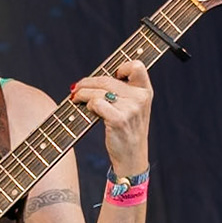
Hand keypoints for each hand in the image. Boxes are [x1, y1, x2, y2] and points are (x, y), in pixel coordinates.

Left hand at [72, 59, 153, 176]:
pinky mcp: (119, 120)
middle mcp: (140, 98)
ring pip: (99, 91)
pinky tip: (88, 109)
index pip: (136, 66)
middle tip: (76, 88)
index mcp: (145, 91)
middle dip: (87, 83)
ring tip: (76, 98)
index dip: (121, 67)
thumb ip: (122, 91)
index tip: (110, 75)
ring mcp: (130, 109)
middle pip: (107, 80)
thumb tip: (91, 79)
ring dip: (82, 94)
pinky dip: (88, 105)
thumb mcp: (133, 107)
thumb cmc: (127, 130)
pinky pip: (96, 103)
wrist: (131, 156)